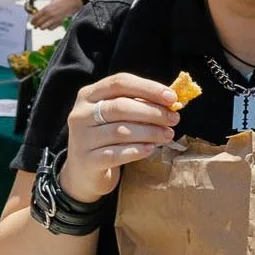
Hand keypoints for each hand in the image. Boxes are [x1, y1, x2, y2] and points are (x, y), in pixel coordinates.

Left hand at [32, 0, 81, 28]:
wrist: (73, 1)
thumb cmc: (64, 0)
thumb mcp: (52, 2)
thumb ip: (46, 8)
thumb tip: (40, 12)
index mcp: (46, 8)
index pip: (35, 17)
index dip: (32, 21)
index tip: (32, 22)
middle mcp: (49, 14)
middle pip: (38, 23)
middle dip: (36, 25)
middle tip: (34, 25)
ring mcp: (54, 19)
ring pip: (43, 27)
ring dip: (42, 27)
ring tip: (42, 26)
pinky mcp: (59, 22)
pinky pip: (51, 28)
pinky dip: (49, 28)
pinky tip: (49, 25)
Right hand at [62, 71, 179, 203]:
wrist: (83, 171)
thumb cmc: (106, 138)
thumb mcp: (115, 116)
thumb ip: (138, 105)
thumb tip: (171, 101)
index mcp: (88, 95)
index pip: (120, 83)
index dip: (148, 88)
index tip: (172, 97)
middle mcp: (81, 114)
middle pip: (120, 107)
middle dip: (152, 112)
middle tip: (174, 119)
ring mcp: (81, 138)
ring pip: (120, 131)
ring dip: (149, 132)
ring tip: (167, 135)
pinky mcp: (87, 160)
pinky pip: (116, 154)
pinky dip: (136, 150)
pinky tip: (150, 149)